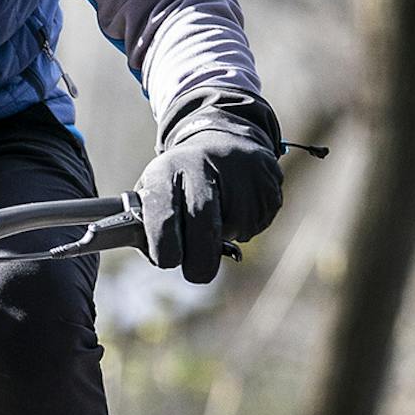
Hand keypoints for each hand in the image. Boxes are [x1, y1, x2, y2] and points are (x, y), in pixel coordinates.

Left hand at [135, 94, 283, 283]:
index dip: (164, 246)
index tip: (167, 261)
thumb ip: (148, 227)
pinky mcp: (266, 178)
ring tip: (218, 217)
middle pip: (202, 223)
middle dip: (199, 259)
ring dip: (226, 238)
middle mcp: (201, 164)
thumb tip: (155, 257)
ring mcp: (237, 169)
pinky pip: (257, 222)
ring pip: (234, 227)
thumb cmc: (180, 182)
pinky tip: (238, 207)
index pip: (162, 214)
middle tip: (197, 274)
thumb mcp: (155, 192)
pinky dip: (246, 228)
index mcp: (166, 170)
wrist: (221, 141)